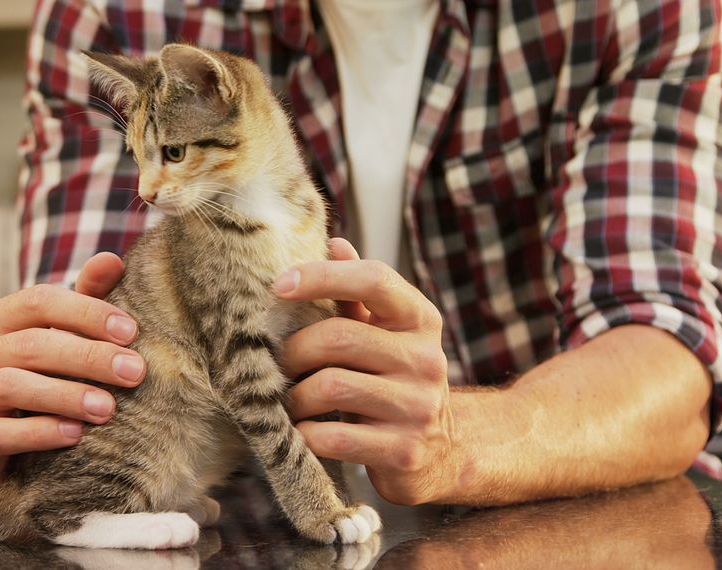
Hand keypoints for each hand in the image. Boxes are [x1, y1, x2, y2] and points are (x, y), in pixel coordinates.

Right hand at [0, 253, 145, 487]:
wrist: (12, 443)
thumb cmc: (45, 377)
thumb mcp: (64, 337)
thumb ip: (86, 299)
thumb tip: (111, 260)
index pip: (38, 301)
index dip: (86, 312)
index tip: (131, 331)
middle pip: (31, 345)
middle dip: (88, 357)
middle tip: (134, 372)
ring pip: (12, 386)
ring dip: (66, 395)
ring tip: (109, 408)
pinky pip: (1, 434)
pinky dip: (41, 433)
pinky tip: (76, 435)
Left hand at [277, 238, 457, 504]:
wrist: (443, 452)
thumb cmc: (396, 381)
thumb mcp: (387, 333)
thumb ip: (360, 293)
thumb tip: (335, 243)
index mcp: (419, 319)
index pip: (373, 280)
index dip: (321, 276)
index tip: (278, 285)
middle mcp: (425, 359)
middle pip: (338, 338)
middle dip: (294, 352)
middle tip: (277, 365)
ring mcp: (418, 407)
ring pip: (330, 386)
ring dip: (295, 396)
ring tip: (290, 401)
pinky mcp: (403, 451)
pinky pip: (333, 437)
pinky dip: (305, 434)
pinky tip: (302, 432)